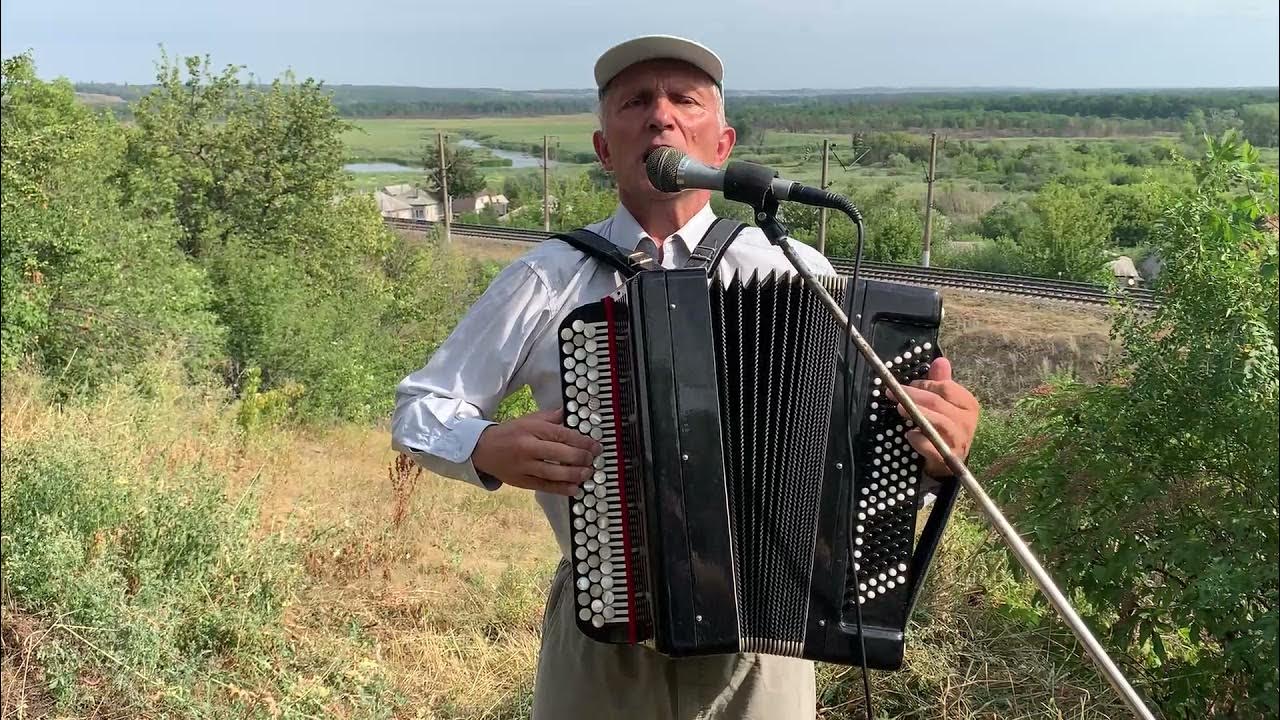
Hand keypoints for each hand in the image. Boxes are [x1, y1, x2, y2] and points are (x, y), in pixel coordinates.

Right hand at [472, 407, 602, 495]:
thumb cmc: (511, 433)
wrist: (483, 449)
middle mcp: (528, 448)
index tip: (595, 446)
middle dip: (581, 458)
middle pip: (560, 454)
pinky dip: (561, 489)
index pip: (562, 435)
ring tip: (587, 473)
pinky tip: (574, 488)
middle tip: (593, 459)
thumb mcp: (529, 419)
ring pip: (554, 473)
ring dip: (574, 475)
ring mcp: (524, 466)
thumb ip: (551, 417)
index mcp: (532, 429)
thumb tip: (571, 412)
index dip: (582, 442)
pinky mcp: (522, 482)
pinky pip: (545, 486)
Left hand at [888, 357, 979, 477]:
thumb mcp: (947, 403)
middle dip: (913, 396)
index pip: (947, 388)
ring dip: (915, 413)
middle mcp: (966, 421)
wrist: (950, 459)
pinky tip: (909, 435)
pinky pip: (931, 446)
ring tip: (899, 409)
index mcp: (968, 405)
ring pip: (936, 422)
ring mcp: (958, 440)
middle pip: (938, 403)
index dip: (925, 384)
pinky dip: (918, 439)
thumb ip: (941, 382)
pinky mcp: (947, 456)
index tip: (909, 385)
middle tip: (894, 393)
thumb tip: (940, 360)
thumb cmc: (946, 426)